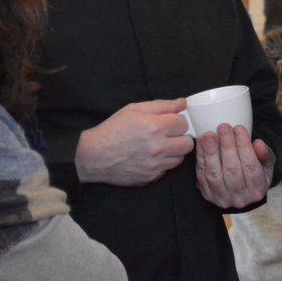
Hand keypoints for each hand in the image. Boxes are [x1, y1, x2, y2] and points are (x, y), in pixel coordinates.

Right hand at [75, 99, 192, 185]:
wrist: (94, 155)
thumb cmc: (113, 129)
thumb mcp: (135, 109)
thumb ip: (162, 105)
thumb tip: (182, 103)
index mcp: (154, 127)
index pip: (184, 124)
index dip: (177, 121)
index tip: (169, 122)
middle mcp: (157, 148)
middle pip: (187, 144)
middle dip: (180, 137)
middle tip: (168, 135)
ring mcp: (154, 165)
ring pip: (179, 159)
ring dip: (173, 151)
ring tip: (158, 146)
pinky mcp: (150, 178)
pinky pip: (167, 170)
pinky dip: (162, 163)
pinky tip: (150, 157)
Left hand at [194, 124, 274, 208]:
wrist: (241, 191)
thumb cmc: (256, 172)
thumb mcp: (267, 164)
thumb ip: (265, 154)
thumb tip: (259, 143)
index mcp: (257, 189)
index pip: (251, 167)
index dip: (244, 146)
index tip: (239, 128)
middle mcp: (240, 198)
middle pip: (232, 170)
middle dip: (227, 146)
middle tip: (223, 127)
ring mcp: (222, 198)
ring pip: (214, 174)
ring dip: (211, 152)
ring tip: (210, 135)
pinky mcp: (208, 194)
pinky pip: (202, 175)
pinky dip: (201, 157)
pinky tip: (202, 143)